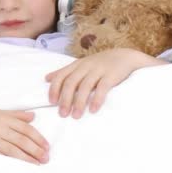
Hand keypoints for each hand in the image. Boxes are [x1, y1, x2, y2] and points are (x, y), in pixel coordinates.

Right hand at [0, 109, 49, 164]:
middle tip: (46, 158)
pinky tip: (19, 166)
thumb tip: (33, 116)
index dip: (38, 138)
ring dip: (27, 158)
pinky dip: (10, 162)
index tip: (47, 146)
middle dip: (36, 150)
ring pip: (13, 149)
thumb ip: (16, 115)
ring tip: (37, 164)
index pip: (26, 128)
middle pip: (22, 140)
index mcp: (4, 117)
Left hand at [46, 48, 165, 118]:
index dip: (55, 89)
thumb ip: (65, 72)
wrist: (125, 56)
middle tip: (63, 114)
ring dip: (79, 102)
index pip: (62, 75)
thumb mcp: (81, 65)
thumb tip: (46, 78)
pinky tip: (93, 110)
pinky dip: (97, 99)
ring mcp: (99, 70)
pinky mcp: (111, 75)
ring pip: (85, 86)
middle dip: (65, 99)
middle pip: (71, 82)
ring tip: (76, 116)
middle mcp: (86, 66)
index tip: (52, 102)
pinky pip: (103, 87)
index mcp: (77, 65)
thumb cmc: (100, 64)